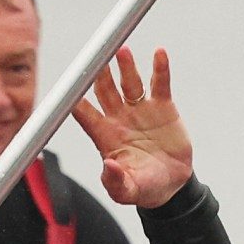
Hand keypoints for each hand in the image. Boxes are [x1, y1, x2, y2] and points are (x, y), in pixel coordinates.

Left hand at [70, 47, 191, 210]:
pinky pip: (160, 83)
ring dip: (126, 67)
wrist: (172, 184)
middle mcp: (119, 118)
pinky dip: (160, 68)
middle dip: (99, 75)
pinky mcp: (162, 106)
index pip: (86, 115)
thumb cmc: (145, 188)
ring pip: (130, 82)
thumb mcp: (128, 191)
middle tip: (96, 58)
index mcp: (105, 136)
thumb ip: (115, 182)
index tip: (71, 87)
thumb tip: (107, 166)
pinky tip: (160, 54)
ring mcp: (140, 109)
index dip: (76, 102)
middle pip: (105, 90)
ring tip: (123, 52)